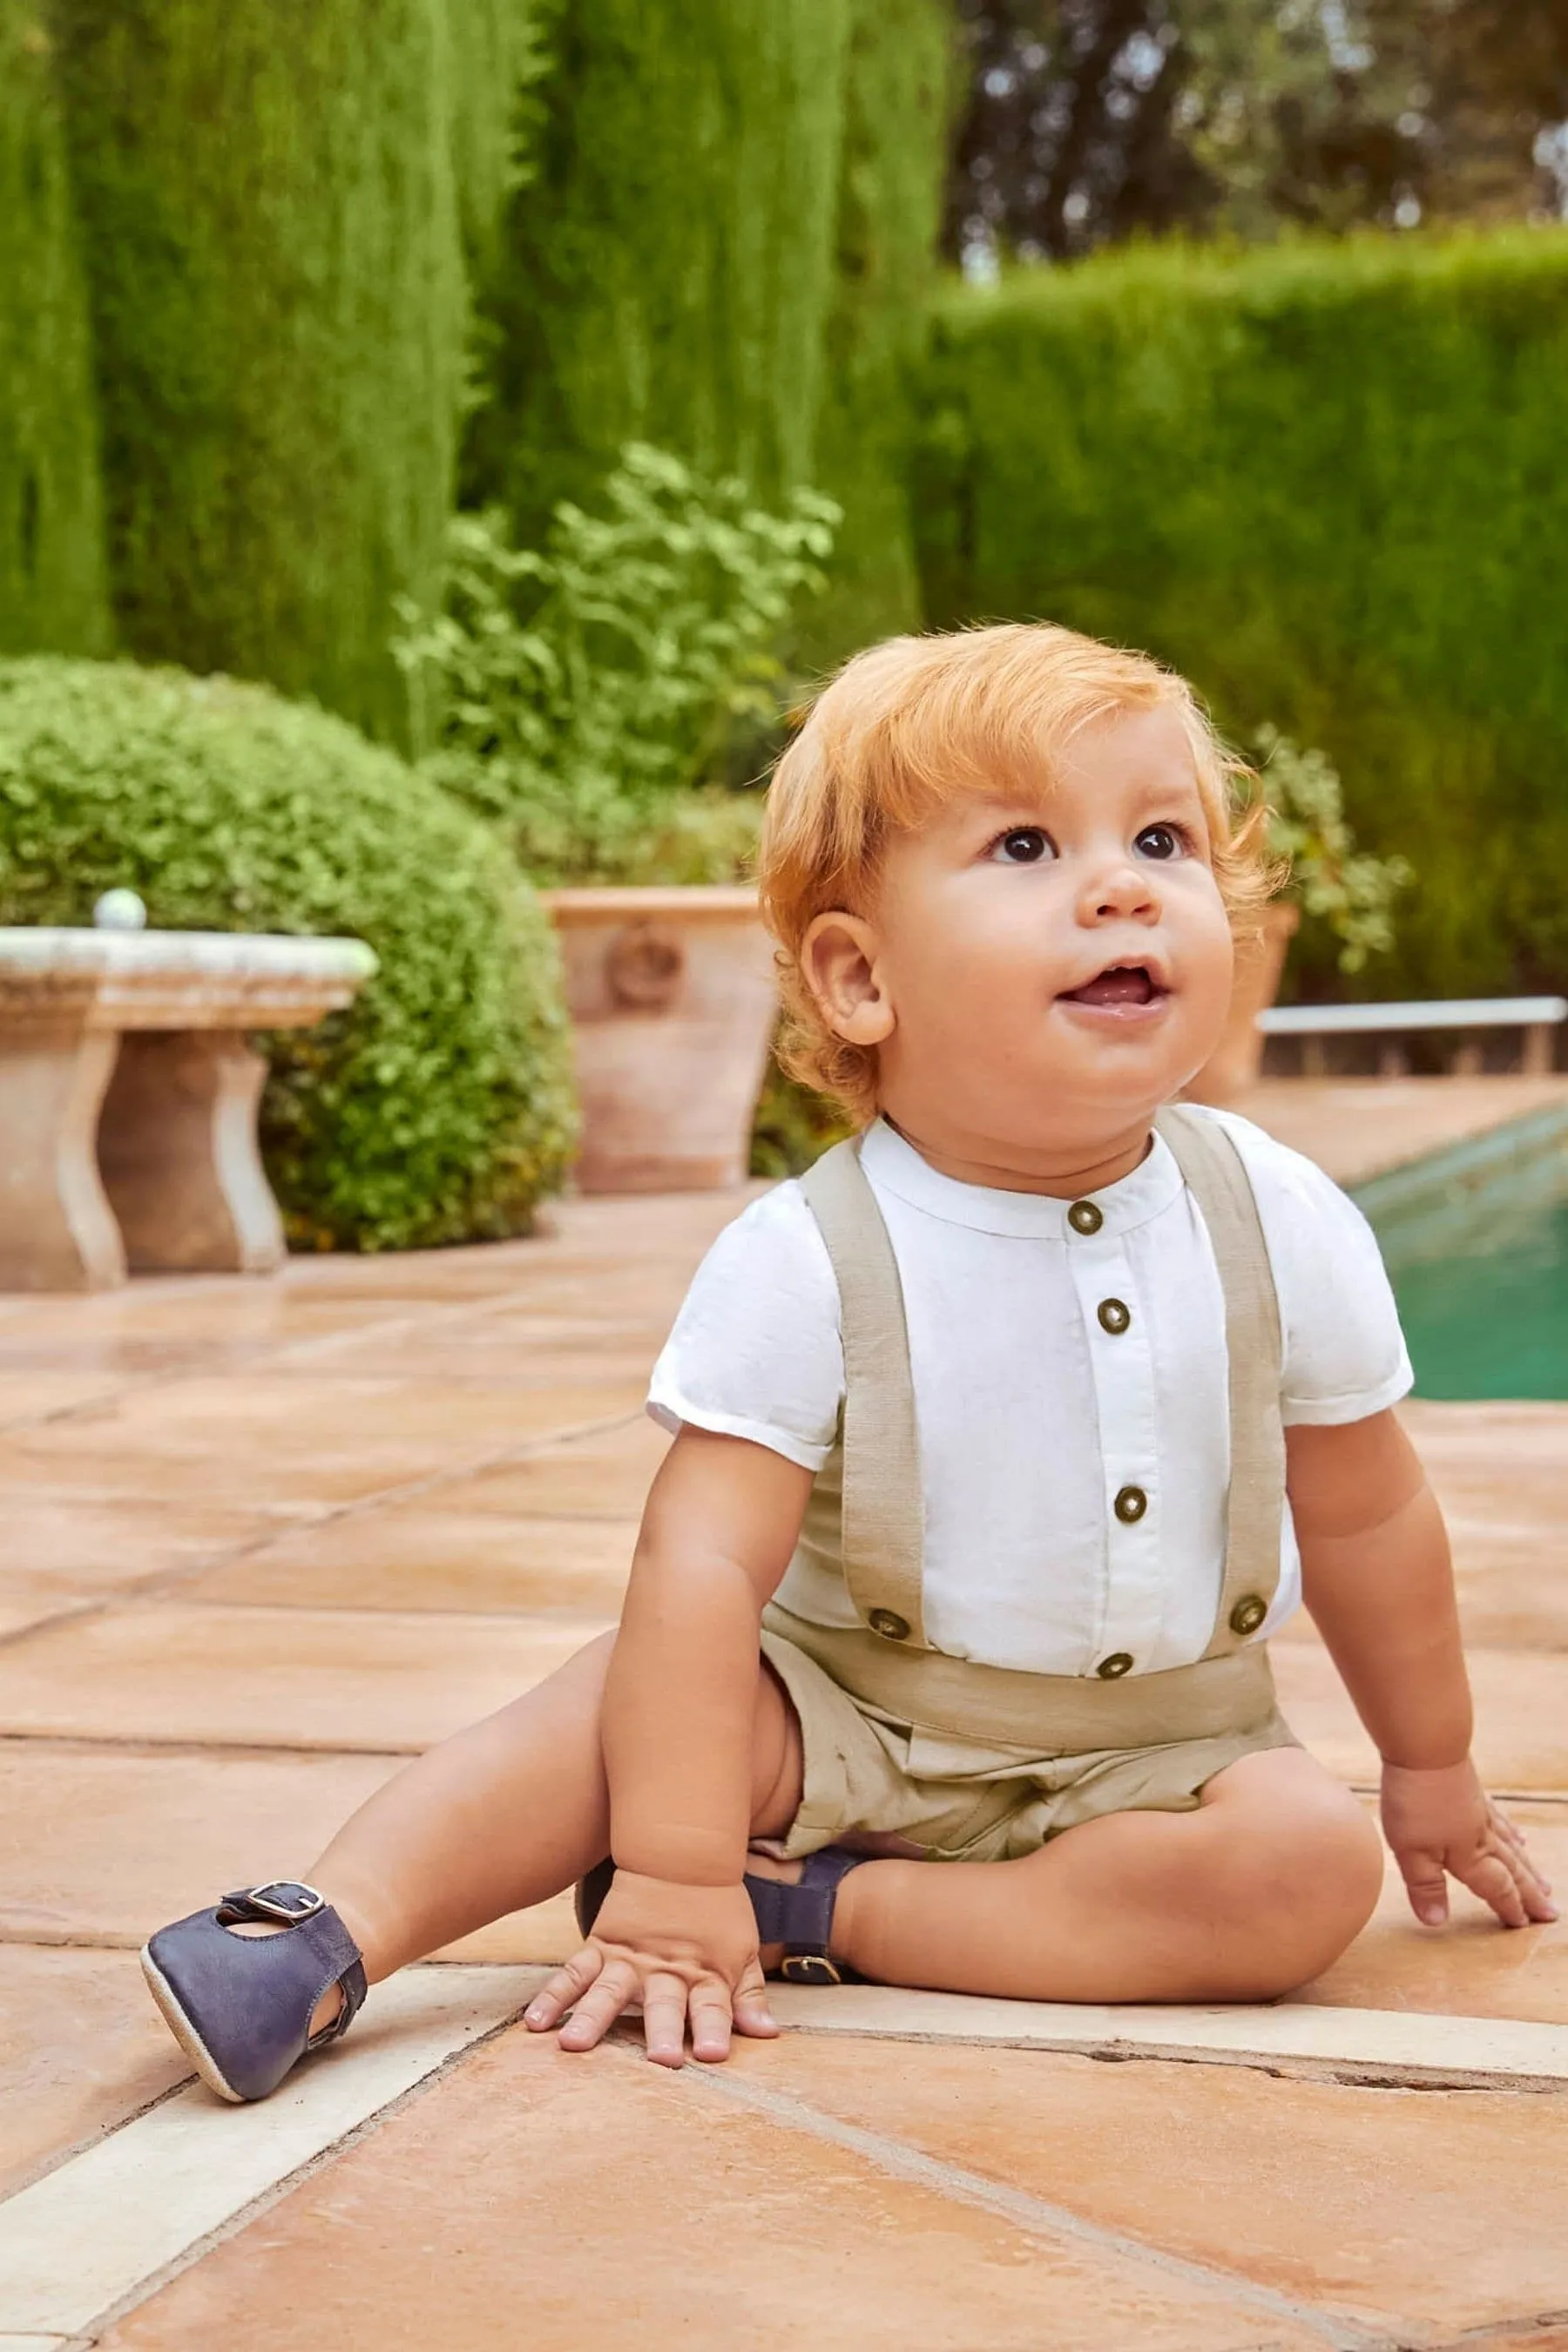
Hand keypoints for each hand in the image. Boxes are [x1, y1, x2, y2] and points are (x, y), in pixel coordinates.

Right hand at [522, 1870, 775, 2066]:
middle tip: (660, 2059)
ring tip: (572, 2046)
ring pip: (609, 1992)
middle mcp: (666, 1969)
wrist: (683, 1855)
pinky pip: (575, 1973)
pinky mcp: (602, 1945)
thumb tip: (767, 2034)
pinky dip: (554, 1996)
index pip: (713, 2006)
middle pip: (665, 2004)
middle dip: (662, 2031)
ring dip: (592, 2019)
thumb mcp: (743, 1948)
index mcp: (706, 1972)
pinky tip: (535, 2022)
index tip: (712, 2055)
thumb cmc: (717, 1909)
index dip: (713, 2029)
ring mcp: (629, 1959)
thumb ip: (749, 1994)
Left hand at [1381, 1758, 1556, 1929]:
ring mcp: (1480, 1811)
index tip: (1524, 1925)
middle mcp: (1482, 1836)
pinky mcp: (1472, 1789)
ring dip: (1527, 1868)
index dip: (1508, 1908)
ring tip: (1544, 1884)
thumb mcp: (1410, 1851)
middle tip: (1551, 1913)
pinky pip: (1500, 1819)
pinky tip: (1519, 1836)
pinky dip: (1512, 1833)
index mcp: (1469, 1856)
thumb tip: (1437, 1923)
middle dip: (1529, 1895)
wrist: (1425, 1745)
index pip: (1495, 1888)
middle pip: (1512, 1870)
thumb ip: (1425, 1886)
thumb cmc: (1416, 1800)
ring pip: (1511, 1847)